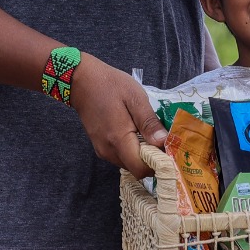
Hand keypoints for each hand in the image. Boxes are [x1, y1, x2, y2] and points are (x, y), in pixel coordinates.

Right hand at [70, 54, 165, 177]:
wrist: (81, 81)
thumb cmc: (109, 85)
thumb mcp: (135, 98)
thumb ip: (149, 122)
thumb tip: (163, 142)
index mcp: (118, 140)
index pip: (141, 169)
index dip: (157, 164)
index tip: (168, 150)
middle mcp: (108, 151)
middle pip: (136, 168)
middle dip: (151, 158)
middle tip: (160, 137)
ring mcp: (102, 150)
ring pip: (128, 163)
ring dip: (141, 154)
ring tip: (148, 132)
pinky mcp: (99, 146)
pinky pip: (120, 156)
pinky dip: (131, 150)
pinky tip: (135, 132)